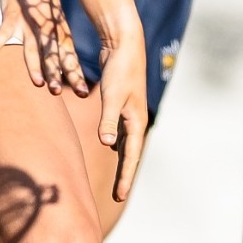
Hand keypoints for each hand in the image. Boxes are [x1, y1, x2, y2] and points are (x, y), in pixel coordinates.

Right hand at [0, 0, 87, 96]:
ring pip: (32, 47)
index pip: (68, 57)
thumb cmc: (43, 4)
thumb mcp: (55, 23)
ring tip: (37, 83)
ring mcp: (29, 23)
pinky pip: (4, 31)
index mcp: (59, 33)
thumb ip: (57, 46)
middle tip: (59, 92)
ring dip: (34, 66)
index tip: (84, 94)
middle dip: (55, 74)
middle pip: (51, 56)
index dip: (75, 74)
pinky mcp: (12, 15)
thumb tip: (63, 72)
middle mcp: (46, 30)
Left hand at [95, 31, 149, 200]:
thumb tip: (106, 145)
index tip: (119, 197)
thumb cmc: (120, 69)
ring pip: (125, 142)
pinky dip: (115, 140)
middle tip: (117, 196)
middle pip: (129, 154)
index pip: (130, 157)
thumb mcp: (112, 96)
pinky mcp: (120, 103)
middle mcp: (134, 119)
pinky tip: (109, 144)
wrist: (124, 45)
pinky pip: (118, 129)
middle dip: (124, 175)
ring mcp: (128, 112)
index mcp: (136, 121)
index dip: (124, 177)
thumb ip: (108, 120)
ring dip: (120, 160)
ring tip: (115, 177)